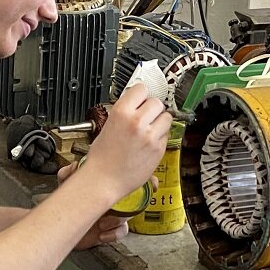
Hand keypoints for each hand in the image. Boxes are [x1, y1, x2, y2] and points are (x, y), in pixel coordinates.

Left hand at [60, 163, 157, 250]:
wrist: (59, 228)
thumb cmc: (64, 205)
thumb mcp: (65, 186)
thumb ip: (67, 174)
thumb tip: (74, 166)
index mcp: (107, 186)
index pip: (129, 180)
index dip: (143, 179)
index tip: (150, 182)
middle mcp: (113, 201)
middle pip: (135, 199)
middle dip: (134, 203)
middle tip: (123, 206)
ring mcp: (113, 216)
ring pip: (128, 217)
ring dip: (117, 220)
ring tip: (103, 222)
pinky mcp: (110, 232)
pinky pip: (122, 232)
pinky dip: (114, 234)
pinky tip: (102, 234)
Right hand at [80, 84, 170, 199]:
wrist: (103, 180)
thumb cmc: (102, 158)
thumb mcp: (108, 126)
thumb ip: (125, 112)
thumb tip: (136, 103)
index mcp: (121, 112)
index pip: (141, 89)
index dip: (141, 94)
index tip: (141, 99)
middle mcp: (137, 122)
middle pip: (157, 102)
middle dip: (152, 108)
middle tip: (145, 116)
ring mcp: (150, 136)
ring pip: (166, 117)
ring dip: (160, 121)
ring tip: (149, 130)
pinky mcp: (158, 149)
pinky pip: (167, 135)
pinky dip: (160, 137)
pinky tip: (148, 143)